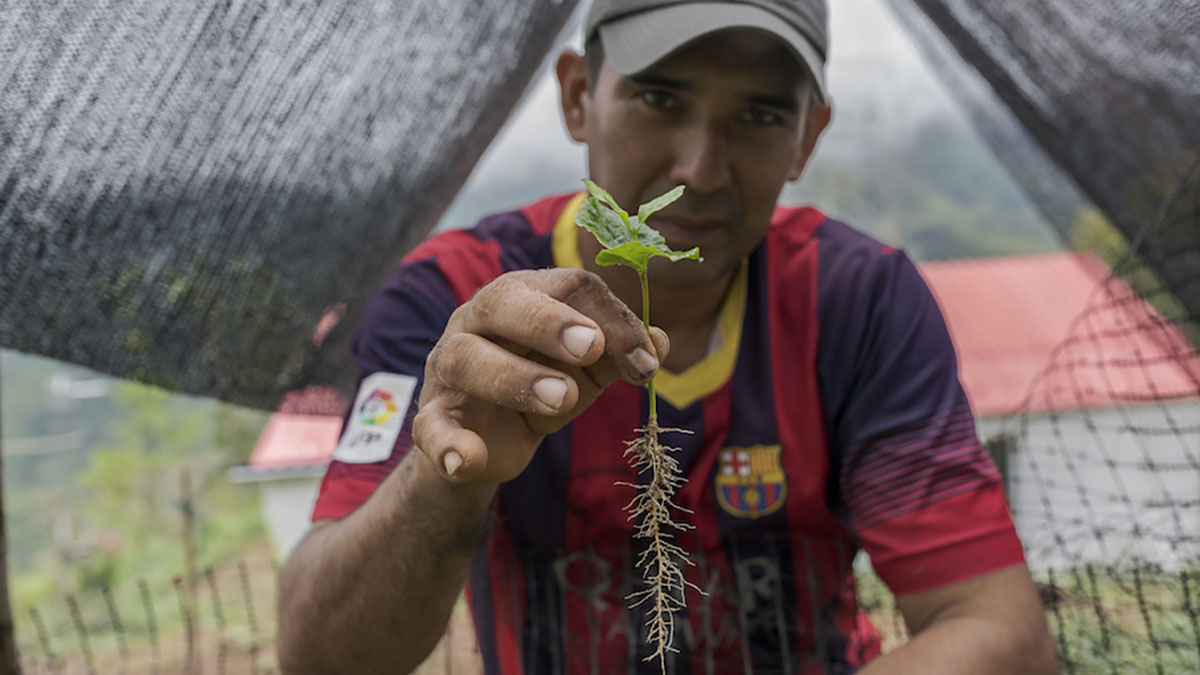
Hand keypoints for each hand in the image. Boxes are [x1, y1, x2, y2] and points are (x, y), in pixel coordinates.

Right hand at [412, 268, 668, 484]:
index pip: (568, 286)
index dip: (611, 318)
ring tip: (561, 400)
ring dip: (514, 377)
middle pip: (503, 301)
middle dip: (550, 323)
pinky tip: (470, 459)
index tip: (645, 361)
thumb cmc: (543, 387)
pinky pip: (430, 426)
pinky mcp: (433, 418)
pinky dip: (448, 444)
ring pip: (465, 358)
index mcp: (524, 297)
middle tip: (592, 348)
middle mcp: (479, 321)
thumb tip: (660, 342)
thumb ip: (619, 355)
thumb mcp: (587, 372)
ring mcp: (449, 368)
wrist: (488, 443)